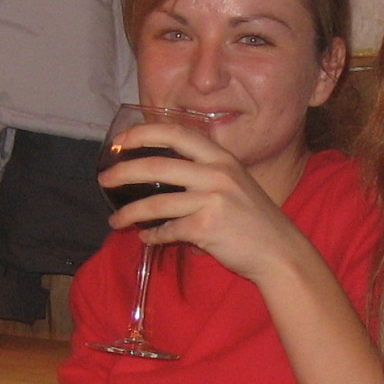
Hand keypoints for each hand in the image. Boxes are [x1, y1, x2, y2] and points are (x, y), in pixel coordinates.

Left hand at [99, 120, 310, 286]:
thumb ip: (205, 173)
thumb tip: (161, 173)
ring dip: (129, 212)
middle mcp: (217, 173)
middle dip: (124, 172)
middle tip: (104, 179)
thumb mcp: (235, 183)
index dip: (144, 133)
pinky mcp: (207, 228)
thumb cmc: (255, 219)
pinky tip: (147, 238)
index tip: (121, 140)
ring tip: (115, 220)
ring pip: (156, 202)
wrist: (279, 251)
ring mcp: (212, 200)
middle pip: (157, 165)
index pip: (176, 133)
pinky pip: (168, 230)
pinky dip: (153, 235)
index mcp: (222, 158)